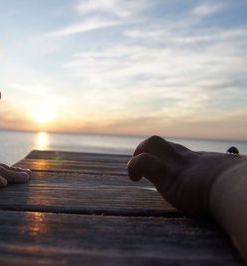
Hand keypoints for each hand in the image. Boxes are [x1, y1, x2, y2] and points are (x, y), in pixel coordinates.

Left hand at [127, 136, 243, 217]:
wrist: (246, 193)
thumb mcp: (245, 180)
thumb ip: (241, 180)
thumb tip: (245, 185)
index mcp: (212, 165)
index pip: (188, 156)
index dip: (176, 159)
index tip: (174, 176)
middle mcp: (195, 161)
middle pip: (167, 145)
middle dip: (152, 152)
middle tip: (147, 169)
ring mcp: (181, 167)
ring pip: (152, 142)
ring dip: (139, 152)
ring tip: (135, 172)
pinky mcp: (170, 177)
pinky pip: (143, 162)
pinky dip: (133, 166)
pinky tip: (133, 177)